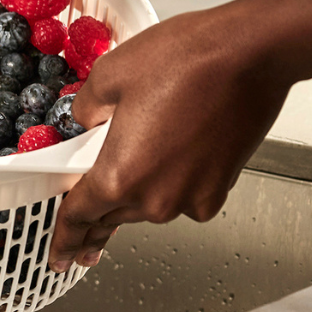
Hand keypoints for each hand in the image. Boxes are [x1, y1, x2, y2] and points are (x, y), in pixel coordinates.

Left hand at [47, 0, 294, 270]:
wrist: (252, 53)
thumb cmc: (187, 59)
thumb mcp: (110, 75)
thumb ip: (85, 109)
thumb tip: (84, 121)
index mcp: (119, 176)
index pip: (79, 218)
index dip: (64, 239)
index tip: (59, 258)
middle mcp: (155, 199)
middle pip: (112, 215)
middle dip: (97, 214)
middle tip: (85, 222)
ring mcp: (191, 199)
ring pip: (147, 206)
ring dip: (135, 191)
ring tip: (136, 156)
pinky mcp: (219, 190)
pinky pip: (181, 196)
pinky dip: (170, 181)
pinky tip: (170, 152)